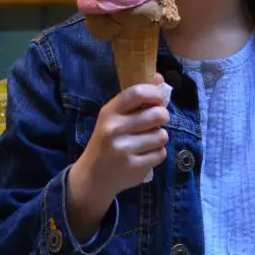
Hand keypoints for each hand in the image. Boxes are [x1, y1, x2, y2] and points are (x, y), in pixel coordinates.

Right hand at [67, 75, 169, 240]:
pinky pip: (161, 154)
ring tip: (146, 142)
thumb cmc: (108, 141)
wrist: (93, 177)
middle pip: (157, 114)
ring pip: (162, 135)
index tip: (159, 99)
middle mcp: (114, 130)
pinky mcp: (134, 167)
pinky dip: (157, 154)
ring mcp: (123, 150)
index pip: (136, 92)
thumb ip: (136, 99)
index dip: (154, 93)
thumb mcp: (114, 118)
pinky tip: (143, 156)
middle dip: (162, 117)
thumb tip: (160, 77)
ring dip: (159, 138)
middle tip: (155, 122)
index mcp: (108, 113)